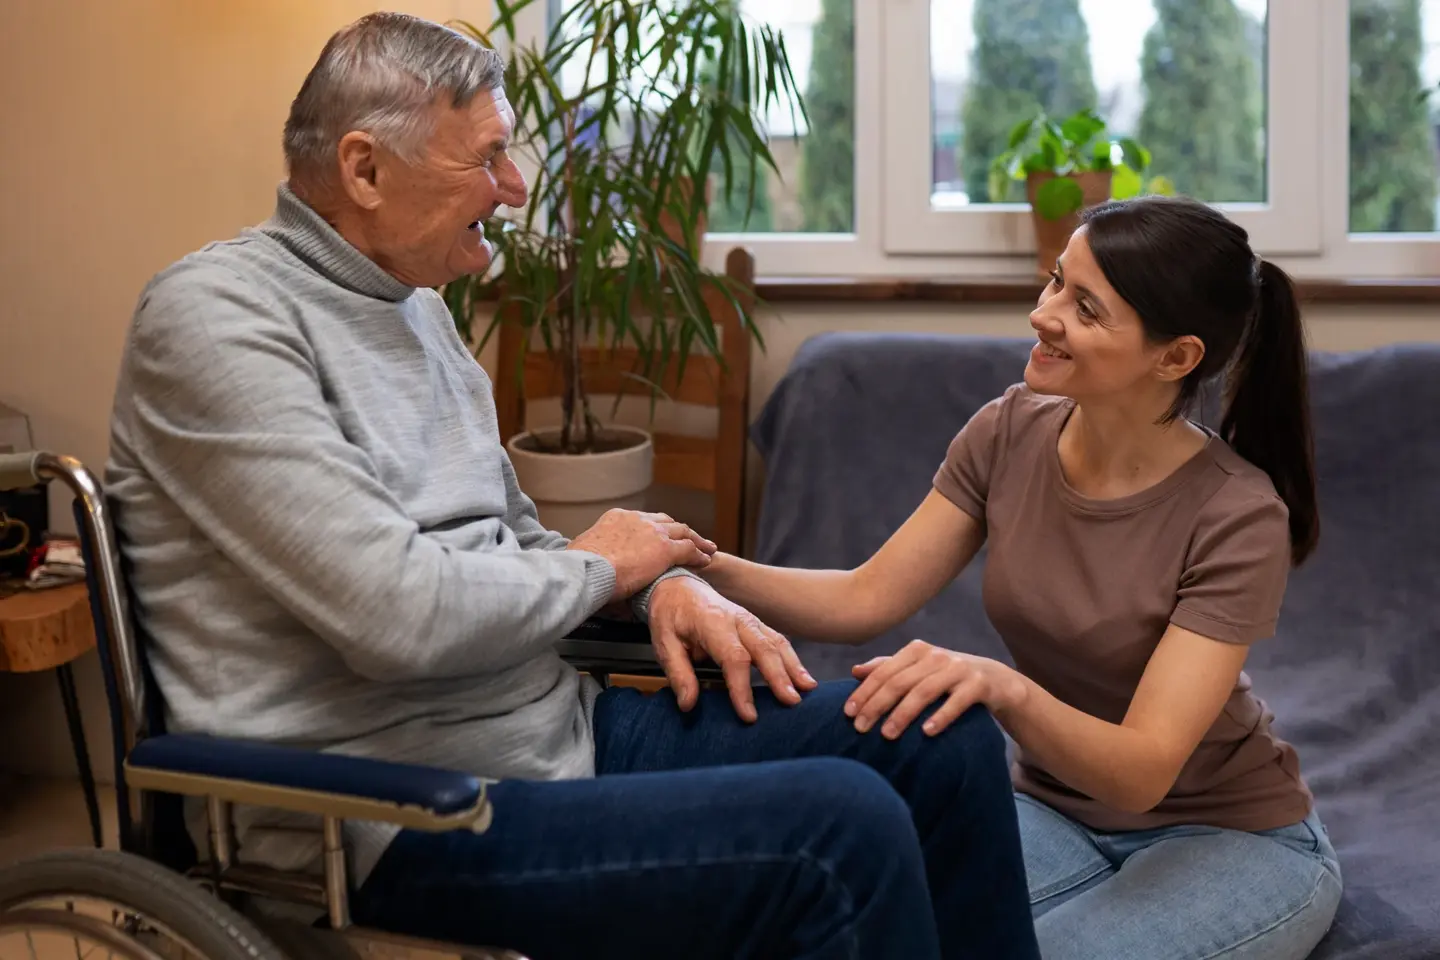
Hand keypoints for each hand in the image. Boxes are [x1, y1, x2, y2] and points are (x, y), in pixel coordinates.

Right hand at [567, 510, 715, 597]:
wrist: (585, 570)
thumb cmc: (578, 568)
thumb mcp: (585, 556)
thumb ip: (598, 561)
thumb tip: (599, 576)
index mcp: (616, 519)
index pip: (642, 521)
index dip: (655, 529)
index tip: (660, 537)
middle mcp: (637, 519)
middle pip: (665, 522)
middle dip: (678, 531)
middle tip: (689, 538)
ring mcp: (652, 532)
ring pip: (682, 531)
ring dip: (695, 540)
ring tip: (706, 548)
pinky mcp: (664, 549)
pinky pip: (688, 549)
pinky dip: (698, 554)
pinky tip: (705, 560)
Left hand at [647, 576, 817, 721]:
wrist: (677, 585)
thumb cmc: (670, 615)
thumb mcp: (663, 643)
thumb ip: (678, 674)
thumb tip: (689, 704)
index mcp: (712, 621)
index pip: (733, 657)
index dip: (742, 687)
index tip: (748, 715)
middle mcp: (736, 618)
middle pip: (763, 648)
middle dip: (779, 676)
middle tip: (792, 701)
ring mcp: (750, 619)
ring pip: (777, 642)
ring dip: (793, 666)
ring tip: (808, 689)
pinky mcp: (756, 624)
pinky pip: (778, 640)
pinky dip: (792, 659)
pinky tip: (803, 677)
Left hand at [845, 640, 1025, 738]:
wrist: (996, 680)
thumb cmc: (947, 676)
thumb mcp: (918, 668)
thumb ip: (888, 668)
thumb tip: (855, 671)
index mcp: (917, 651)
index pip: (883, 672)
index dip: (864, 692)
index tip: (848, 713)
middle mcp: (936, 656)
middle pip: (899, 682)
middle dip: (877, 706)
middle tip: (861, 729)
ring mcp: (958, 668)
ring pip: (924, 691)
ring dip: (903, 714)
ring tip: (887, 735)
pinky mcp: (978, 684)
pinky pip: (957, 701)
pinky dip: (941, 716)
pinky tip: (926, 733)